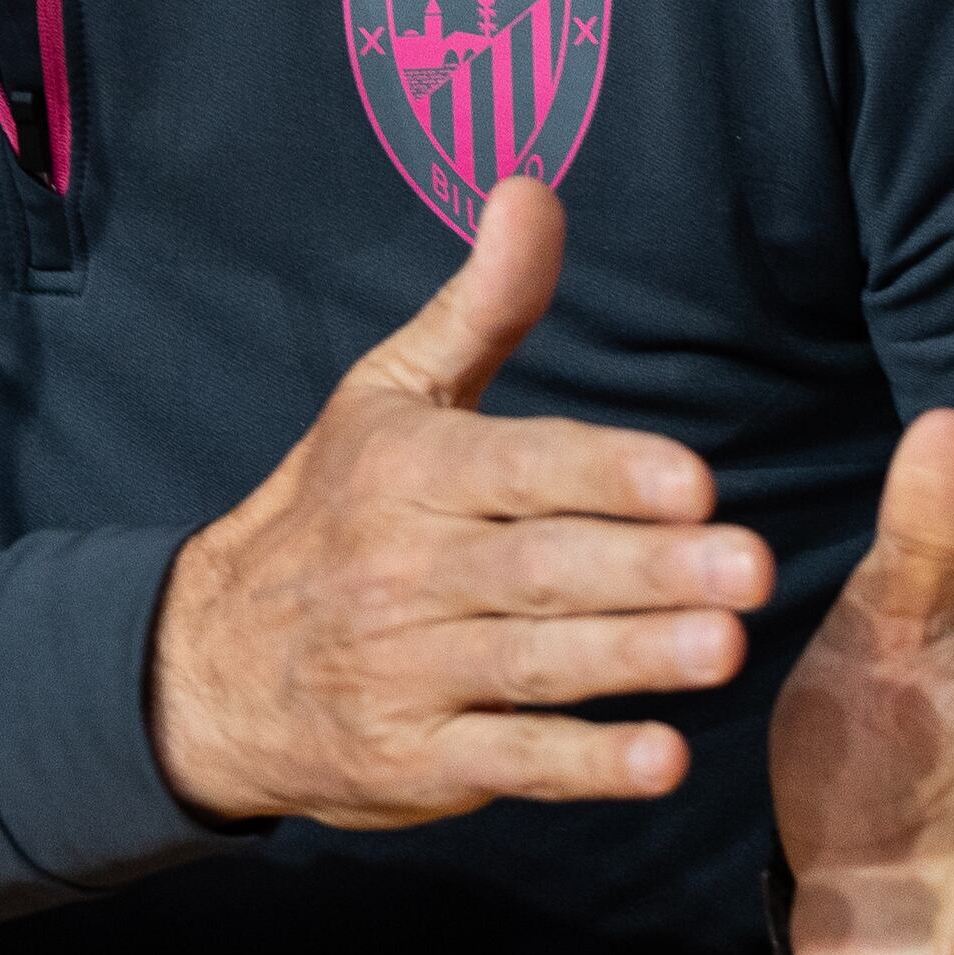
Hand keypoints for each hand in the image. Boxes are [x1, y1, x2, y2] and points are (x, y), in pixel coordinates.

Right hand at [150, 178, 770, 828]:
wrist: (204, 666)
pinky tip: (661, 759)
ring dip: (631, 660)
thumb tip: (531, 188)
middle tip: (749, 567)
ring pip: (531, 664)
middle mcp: (404, 569)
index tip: (690, 478)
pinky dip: (582, 766)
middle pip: (537, 569)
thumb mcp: (388, 397)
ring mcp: (407, 671)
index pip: (515, 468)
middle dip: (646, 569)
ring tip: (726, 651)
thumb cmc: (329, 510)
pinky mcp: (417, 760)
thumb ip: (482, 306)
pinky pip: (508, 760)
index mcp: (406, 471)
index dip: (602, 472)